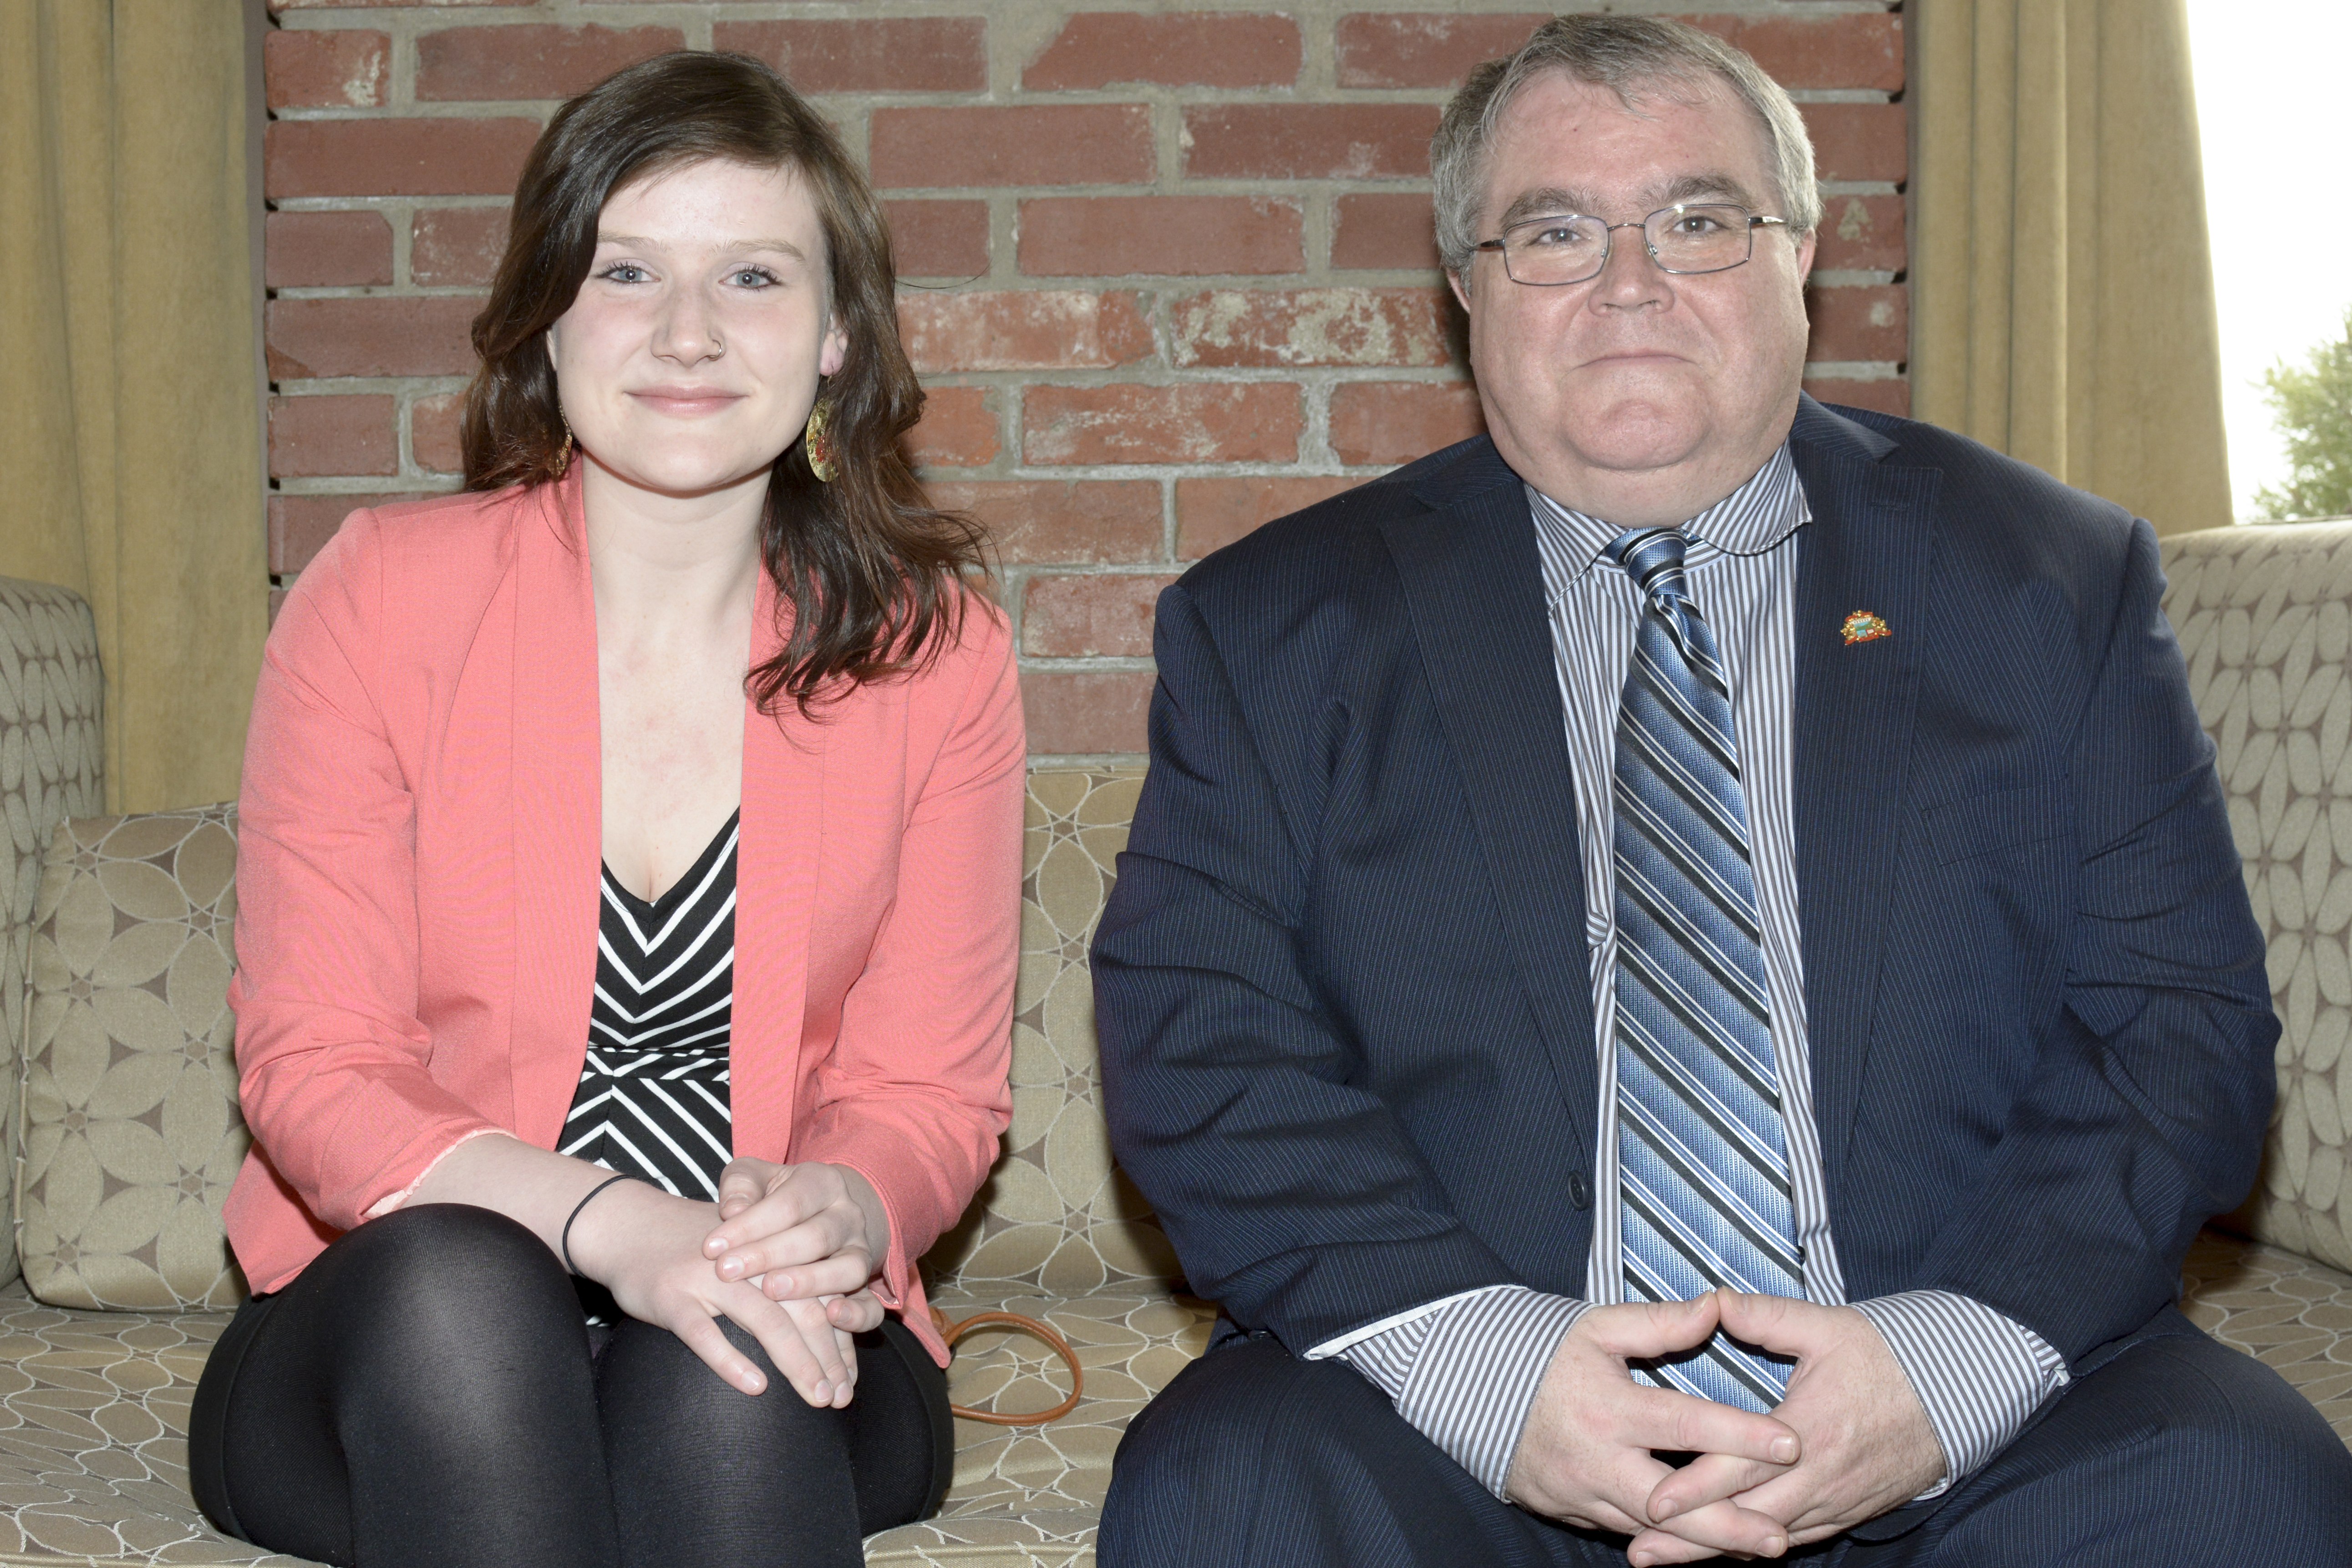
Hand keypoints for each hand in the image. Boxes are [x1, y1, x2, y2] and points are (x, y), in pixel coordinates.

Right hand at [566, 1177, 861, 1406]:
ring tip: (817, 1396)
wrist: (627, 1223)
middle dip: (829, 1356)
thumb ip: (780, 1282)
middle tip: (840, 1398)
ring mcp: (710, 1277)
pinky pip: (705, 1332)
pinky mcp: (672, 1295)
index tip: (850, 1382)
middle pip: (804, 1309)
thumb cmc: (694, 1248)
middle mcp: (751, 1261)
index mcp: (774, 1250)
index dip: (840, 1339)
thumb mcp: (743, 1255)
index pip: (821, 1295)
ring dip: (797, 1361)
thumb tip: (826, 1330)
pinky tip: (755, 1386)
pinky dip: (731, 1360)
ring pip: (767, 1320)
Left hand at [705, 1158, 889, 1333]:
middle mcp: (848, 1215)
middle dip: (769, 1255)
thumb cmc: (774, 1198)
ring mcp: (862, 1251)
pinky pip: (872, 1306)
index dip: (749, 1225)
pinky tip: (830, 1318)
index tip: (711, 1248)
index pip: (788, 1203)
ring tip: (770, 1291)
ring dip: (809, 1282)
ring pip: (849, 1269)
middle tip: (728, 1271)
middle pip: (816, 1236)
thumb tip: (731, 1210)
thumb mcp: (755, 1179)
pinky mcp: (867, 1287)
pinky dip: (857, 1315)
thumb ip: (740, 1187)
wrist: (823, 1212)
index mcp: (822, 1182)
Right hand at [1505, 1295, 1800, 1559]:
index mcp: (1609, 1408)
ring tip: (1759, 1547)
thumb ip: (1660, 1322)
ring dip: (1707, 1542)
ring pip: (1653, 1531)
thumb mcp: (1598, 1327)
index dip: (1740, 1435)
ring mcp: (1583, 1493)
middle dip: (1730, 1524)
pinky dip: (1668, 1542)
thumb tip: (1717, 1308)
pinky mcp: (1573, 1511)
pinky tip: (1707, 1546)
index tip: (1790, 1444)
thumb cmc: (1542, 1351)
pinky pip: (1628, 1534)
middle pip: (1673, 1504)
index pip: (1686, 1424)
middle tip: (1781, 1535)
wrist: (1472, 1389)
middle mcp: (1598, 1459)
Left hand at [1632, 1295, 1944, 1559]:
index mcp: (1809, 1429)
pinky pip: (1797, 1538)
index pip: (1741, 1467)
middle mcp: (1820, 1476)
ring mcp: (1835, 1500)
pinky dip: (1758, 1547)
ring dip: (1718, 1549)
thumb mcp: (1828, 1327)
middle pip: (1746, 1517)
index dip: (1695, 1488)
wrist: (1957, 1395)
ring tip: (1665, 1557)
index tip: (1652, 1503)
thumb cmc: (1887, 1356)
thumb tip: (1715, 1300)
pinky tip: (1725, 1552)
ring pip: (1768, 1536)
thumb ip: (1768, 1316)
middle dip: (1691, 1536)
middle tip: (1641, 1548)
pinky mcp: (1847, 1510)